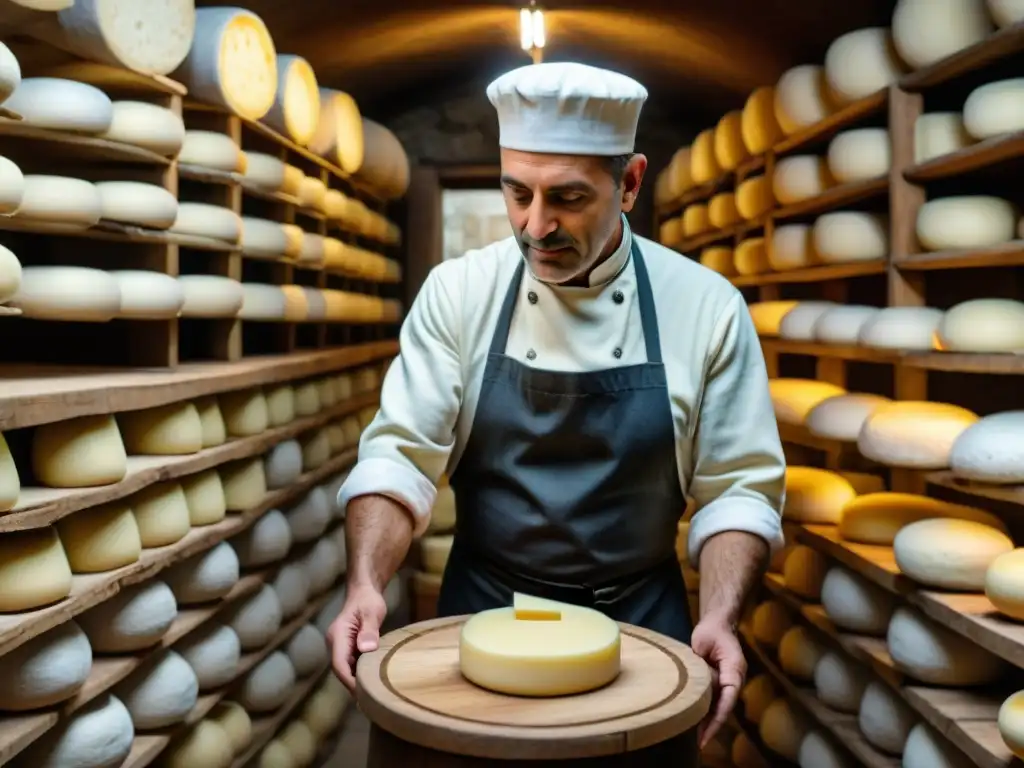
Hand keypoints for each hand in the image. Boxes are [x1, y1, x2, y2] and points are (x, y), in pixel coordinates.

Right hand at [326, 584, 387, 693]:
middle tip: (370, 703)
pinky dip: (359, 674)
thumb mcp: (372, 612)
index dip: (349, 681)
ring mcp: (340, 647)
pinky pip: (351, 665)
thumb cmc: (368, 600)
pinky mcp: (347, 648)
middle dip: (353, 686)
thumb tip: (366, 648)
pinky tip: (371, 683)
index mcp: (337, 636)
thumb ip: (369, 630)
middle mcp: (335, 644)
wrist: (364, 592)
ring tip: (372, 698)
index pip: (339, 664)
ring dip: (356, 682)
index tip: (362, 694)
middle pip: (341, 671)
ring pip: (346, 670)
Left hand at [690, 616, 745, 749]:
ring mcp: (728, 681)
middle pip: (726, 706)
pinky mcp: (720, 682)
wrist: (717, 623)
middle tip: (701, 741)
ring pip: (721, 705)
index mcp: (734, 669)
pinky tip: (698, 722)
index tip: (709, 729)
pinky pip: (715, 700)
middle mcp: (734, 678)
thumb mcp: (704, 642)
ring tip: (699, 738)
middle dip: (715, 724)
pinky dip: (708, 712)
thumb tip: (699, 683)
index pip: (728, 696)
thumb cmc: (711, 631)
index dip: (719, 716)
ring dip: (711, 721)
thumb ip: (702, 663)